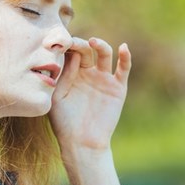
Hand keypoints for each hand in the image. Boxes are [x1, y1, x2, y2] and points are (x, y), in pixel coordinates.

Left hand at [49, 37, 131, 151]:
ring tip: (93, 42)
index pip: (72, 52)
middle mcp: (88, 72)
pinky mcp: (118, 87)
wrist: (82, 142)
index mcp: (72, 73)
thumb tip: (74, 55)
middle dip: (81, 44)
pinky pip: (123, 69)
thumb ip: (65, 75)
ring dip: (100, 45)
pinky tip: (124, 48)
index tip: (60, 42)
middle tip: (74, 42)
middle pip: (87, 50)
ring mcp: (104, 78)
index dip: (68, 45)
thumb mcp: (58, 96)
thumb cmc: (65, 121)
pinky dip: (126, 57)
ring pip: (104, 55)